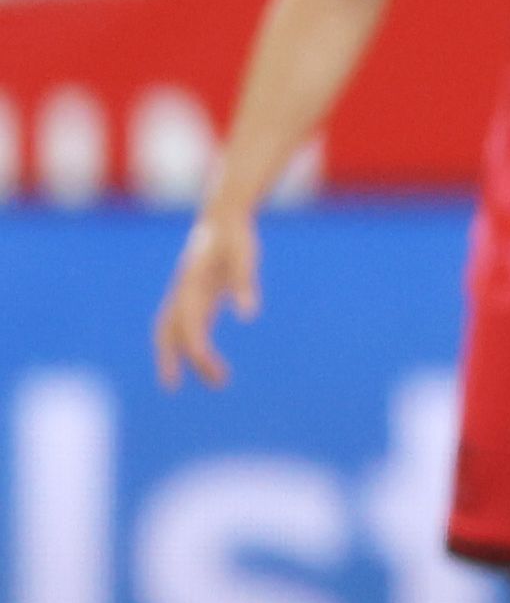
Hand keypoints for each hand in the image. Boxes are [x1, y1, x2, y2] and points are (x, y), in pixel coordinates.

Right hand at [154, 210, 261, 389]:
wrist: (223, 216)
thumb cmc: (236, 236)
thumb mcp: (244, 257)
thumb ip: (244, 284)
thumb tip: (249, 316)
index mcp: (191, 285)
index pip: (189, 324)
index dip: (194, 346)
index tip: (205, 365)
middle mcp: (183, 292)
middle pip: (167, 331)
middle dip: (168, 358)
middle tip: (171, 386)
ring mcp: (186, 294)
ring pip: (175, 331)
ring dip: (185, 356)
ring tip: (216, 381)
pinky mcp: (197, 295)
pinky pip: (189, 325)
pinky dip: (194, 344)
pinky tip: (209, 361)